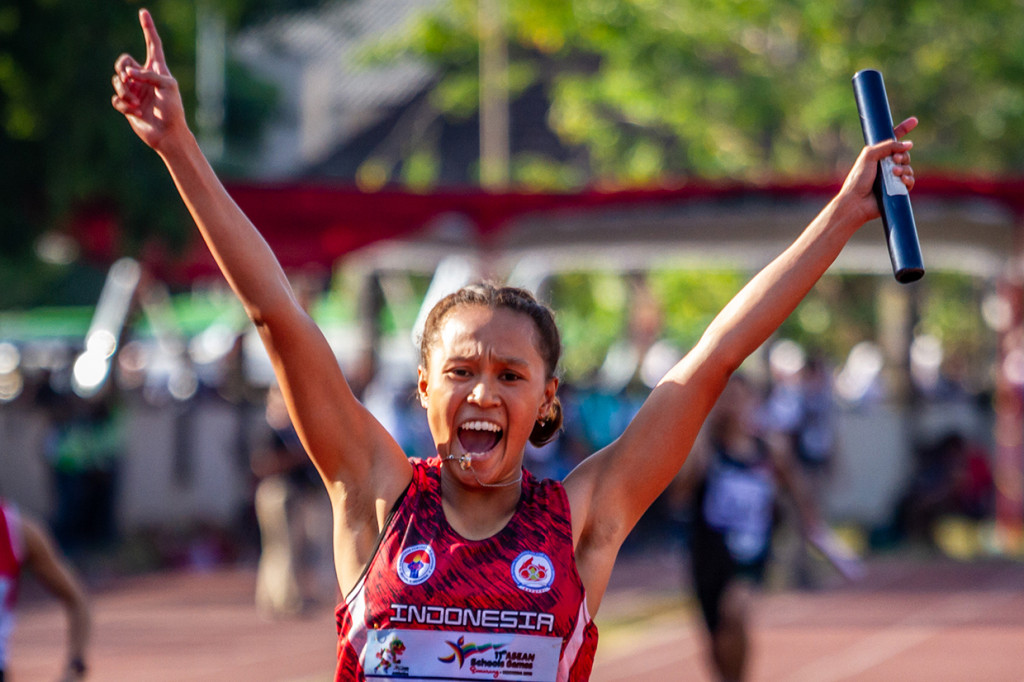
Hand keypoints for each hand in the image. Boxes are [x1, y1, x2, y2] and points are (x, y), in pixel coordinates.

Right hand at [110, 9, 185, 151]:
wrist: (168, 134)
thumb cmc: (173, 110)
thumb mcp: (167, 86)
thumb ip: (149, 74)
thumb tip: (127, 74)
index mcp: (158, 70)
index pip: (153, 45)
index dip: (148, 29)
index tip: (143, 12)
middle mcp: (144, 78)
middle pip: (124, 61)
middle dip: (123, 68)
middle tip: (130, 78)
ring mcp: (135, 91)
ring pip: (117, 80)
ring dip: (125, 91)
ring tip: (136, 103)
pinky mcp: (128, 105)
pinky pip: (116, 99)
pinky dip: (124, 105)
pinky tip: (135, 113)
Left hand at [838, 116, 917, 224]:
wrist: (856, 200)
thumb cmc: (859, 178)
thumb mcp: (869, 155)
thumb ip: (887, 146)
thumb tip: (908, 144)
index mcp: (878, 156)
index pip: (893, 140)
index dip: (903, 129)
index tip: (914, 121)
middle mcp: (886, 166)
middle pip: (904, 154)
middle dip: (902, 155)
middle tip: (893, 160)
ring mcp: (892, 178)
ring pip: (908, 168)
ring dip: (904, 168)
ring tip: (894, 173)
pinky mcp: (897, 190)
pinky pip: (910, 181)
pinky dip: (908, 179)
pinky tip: (901, 180)